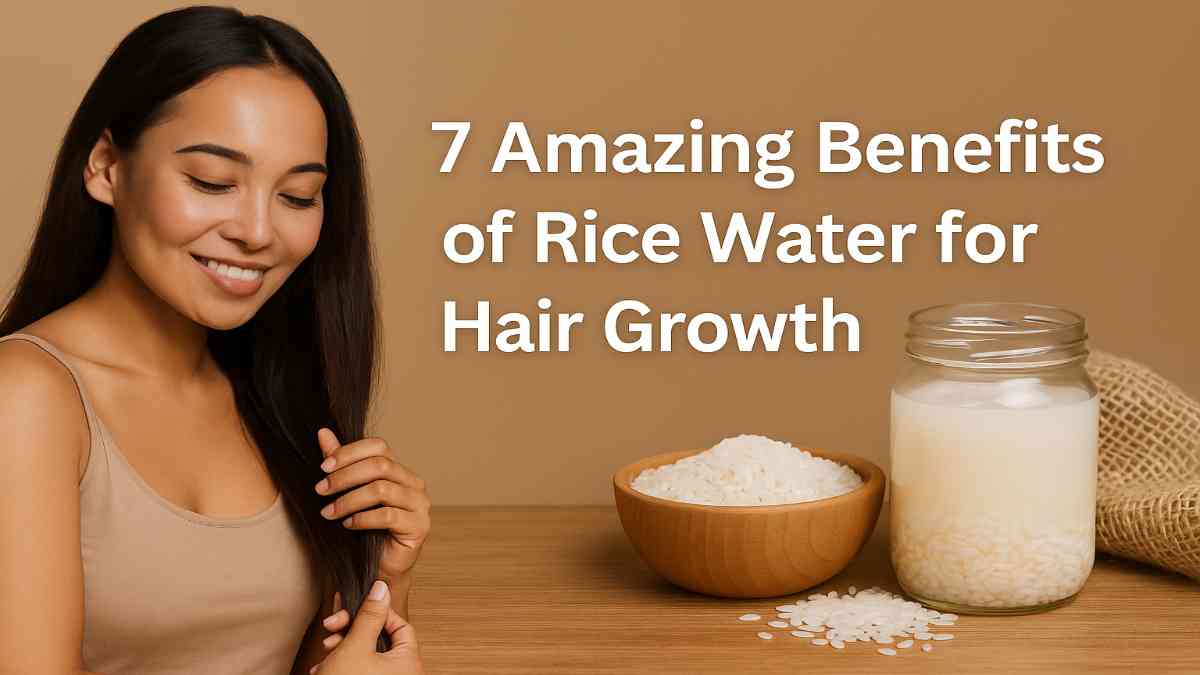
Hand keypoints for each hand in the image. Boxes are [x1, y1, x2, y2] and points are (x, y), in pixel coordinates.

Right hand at [310, 580, 422, 674]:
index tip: (356, 608)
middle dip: (351, 631)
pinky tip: (324, 668)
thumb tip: (381, 588)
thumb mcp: (356, 647)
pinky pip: (359, 670)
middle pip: (379, 638)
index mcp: (408, 662)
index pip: (400, 624)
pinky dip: (342, 665)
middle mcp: (401, 673)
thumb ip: (369, 616)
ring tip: (325, 652)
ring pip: (365, 654)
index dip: (376, 612)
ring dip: (342, 648)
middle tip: (332, 627)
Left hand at [315, 429, 430, 580]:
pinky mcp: (419, 526)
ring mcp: (420, 504)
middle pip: (380, 466)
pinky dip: (363, 518)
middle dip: (345, 477)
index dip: (350, 452)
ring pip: (382, 490)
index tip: (323, 467)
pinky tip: (347, 525)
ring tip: (328, 512)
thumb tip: (323, 432)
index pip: (379, 446)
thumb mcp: (347, 493)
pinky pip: (388, 515)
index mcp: (399, 470)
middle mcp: (414, 483)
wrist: (379, 567)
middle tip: (320, 490)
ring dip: (349, 500)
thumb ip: (340, 464)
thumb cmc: (364, 530)